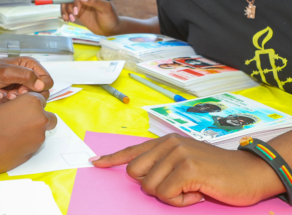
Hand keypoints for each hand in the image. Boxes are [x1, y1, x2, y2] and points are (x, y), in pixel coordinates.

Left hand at [0, 57, 53, 103]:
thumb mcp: (6, 72)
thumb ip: (25, 76)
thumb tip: (42, 85)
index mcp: (29, 66)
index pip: (47, 80)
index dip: (39, 87)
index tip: (24, 89)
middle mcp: (28, 76)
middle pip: (40, 93)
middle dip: (25, 95)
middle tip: (12, 93)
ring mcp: (20, 87)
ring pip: (29, 101)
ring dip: (14, 99)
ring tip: (2, 93)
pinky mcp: (13, 97)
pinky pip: (18, 106)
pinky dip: (7, 102)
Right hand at [0, 92, 56, 175]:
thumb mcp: (0, 106)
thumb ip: (16, 108)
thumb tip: (18, 112)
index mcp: (31, 103)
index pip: (40, 99)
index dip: (30, 104)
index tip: (23, 107)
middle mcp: (39, 120)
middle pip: (48, 117)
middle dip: (38, 118)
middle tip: (22, 120)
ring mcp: (37, 139)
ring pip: (41, 133)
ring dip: (32, 132)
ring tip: (12, 133)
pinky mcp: (31, 154)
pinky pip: (33, 146)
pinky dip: (25, 144)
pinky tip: (10, 144)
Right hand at [61, 0, 119, 35]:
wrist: (110, 28)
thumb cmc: (110, 18)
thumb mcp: (106, 9)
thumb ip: (95, 2)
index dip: (76, 0)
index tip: (76, 12)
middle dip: (68, 5)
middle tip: (71, 16)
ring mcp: (81, 3)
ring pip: (66, 2)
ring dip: (64, 10)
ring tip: (68, 20)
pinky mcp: (77, 11)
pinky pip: (67, 9)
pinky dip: (65, 14)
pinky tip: (67, 20)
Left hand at [90, 134, 283, 206]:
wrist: (248, 172)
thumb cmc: (215, 172)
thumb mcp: (185, 161)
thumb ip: (163, 164)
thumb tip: (139, 176)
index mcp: (165, 142)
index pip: (132, 150)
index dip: (112, 159)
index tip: (95, 163)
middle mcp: (168, 143)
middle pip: (136, 173)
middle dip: (152, 187)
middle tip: (178, 187)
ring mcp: (177, 154)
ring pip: (151, 188)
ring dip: (171, 197)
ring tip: (192, 188)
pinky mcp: (187, 168)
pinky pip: (166, 195)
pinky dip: (181, 201)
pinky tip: (199, 192)